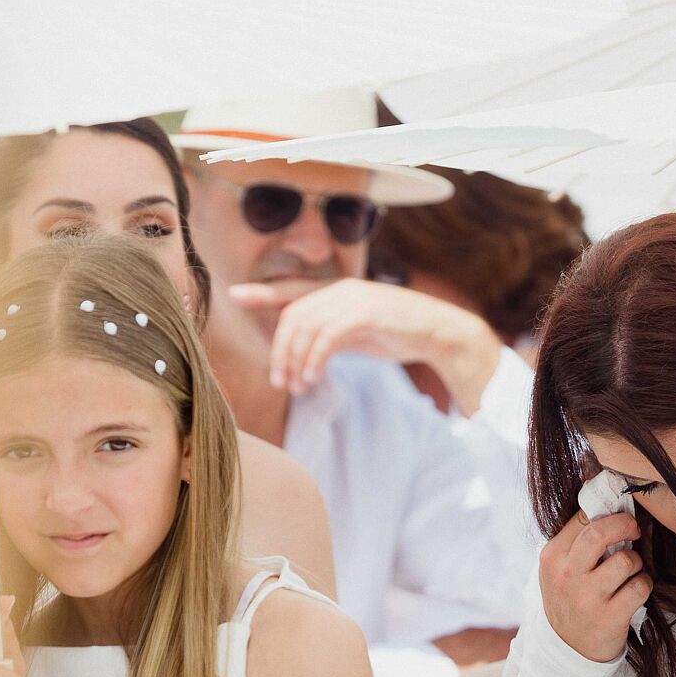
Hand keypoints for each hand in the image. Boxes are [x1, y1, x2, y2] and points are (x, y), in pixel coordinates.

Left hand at [232, 278, 502, 412]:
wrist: (440, 334)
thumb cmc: (401, 334)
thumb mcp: (360, 332)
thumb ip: (333, 334)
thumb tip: (308, 353)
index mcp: (340, 290)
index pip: (293, 290)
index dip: (263, 293)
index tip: (235, 295)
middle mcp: (343, 290)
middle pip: (293, 315)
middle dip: (280, 350)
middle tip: (279, 380)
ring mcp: (354, 300)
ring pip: (306, 327)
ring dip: (295, 360)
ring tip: (297, 386)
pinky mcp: (365, 315)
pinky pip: (327, 337)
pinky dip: (315, 360)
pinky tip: (314, 378)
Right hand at [539, 509, 649, 662]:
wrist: (569, 650)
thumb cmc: (570, 600)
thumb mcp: (560, 570)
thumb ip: (577, 543)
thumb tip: (611, 508)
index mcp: (552, 558)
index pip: (582, 519)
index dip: (608, 514)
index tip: (621, 520)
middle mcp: (567, 575)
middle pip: (599, 533)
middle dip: (624, 525)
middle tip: (634, 531)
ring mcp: (587, 598)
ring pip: (625, 560)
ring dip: (635, 562)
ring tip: (629, 571)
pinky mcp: (609, 617)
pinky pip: (639, 586)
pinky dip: (643, 585)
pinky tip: (634, 590)